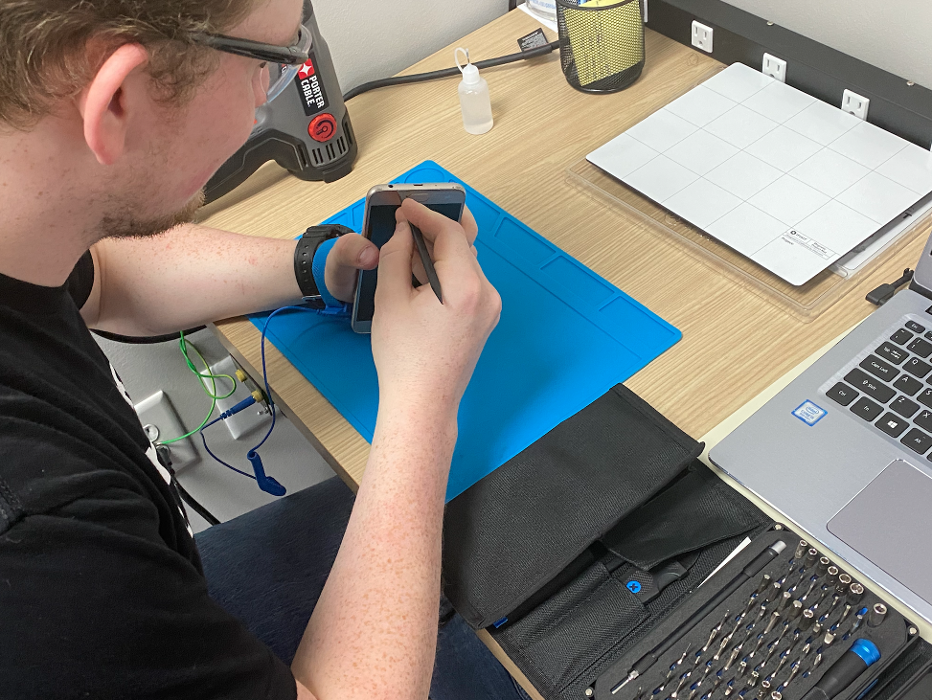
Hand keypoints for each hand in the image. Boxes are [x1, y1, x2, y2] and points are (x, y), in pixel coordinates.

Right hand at [371, 199, 500, 417]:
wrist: (423, 403)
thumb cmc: (404, 360)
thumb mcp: (390, 299)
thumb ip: (396, 256)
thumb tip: (402, 232)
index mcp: (465, 287)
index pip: (450, 233)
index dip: (425, 215)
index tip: (406, 206)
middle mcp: (486, 295)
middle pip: (462, 246)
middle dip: (433, 231)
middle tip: (406, 222)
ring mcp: (490, 308)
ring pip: (465, 263)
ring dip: (440, 253)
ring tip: (408, 252)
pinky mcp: (486, 318)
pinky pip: (468, 282)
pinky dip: (447, 272)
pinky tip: (423, 277)